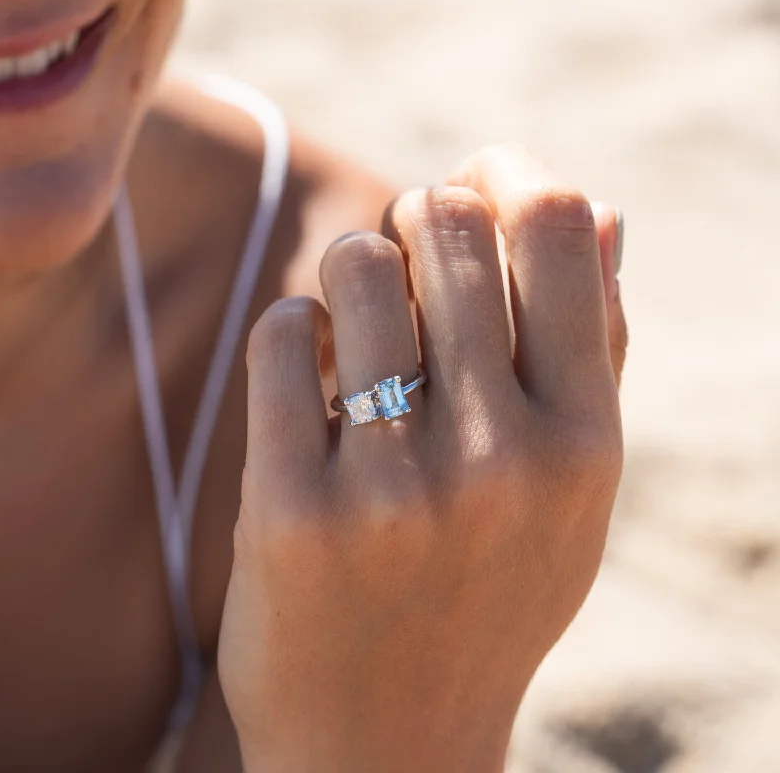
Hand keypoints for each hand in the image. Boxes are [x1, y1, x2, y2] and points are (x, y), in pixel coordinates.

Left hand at [219, 144, 626, 772]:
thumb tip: (606, 211)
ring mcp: (394, 489)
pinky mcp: (295, 512)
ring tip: (358, 328)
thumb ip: (596, 346)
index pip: (556, 224)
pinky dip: (292, 335)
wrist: (389, 742)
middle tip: (406, 257)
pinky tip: (310, 382)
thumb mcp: (572, 488)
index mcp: (586, 440)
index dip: (506, 172)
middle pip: (443, 222)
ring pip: (354, 266)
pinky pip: (282, 336)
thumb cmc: (487, 594)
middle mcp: (502, 457)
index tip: (473, 183)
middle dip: (416, 216)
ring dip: (350, 276)